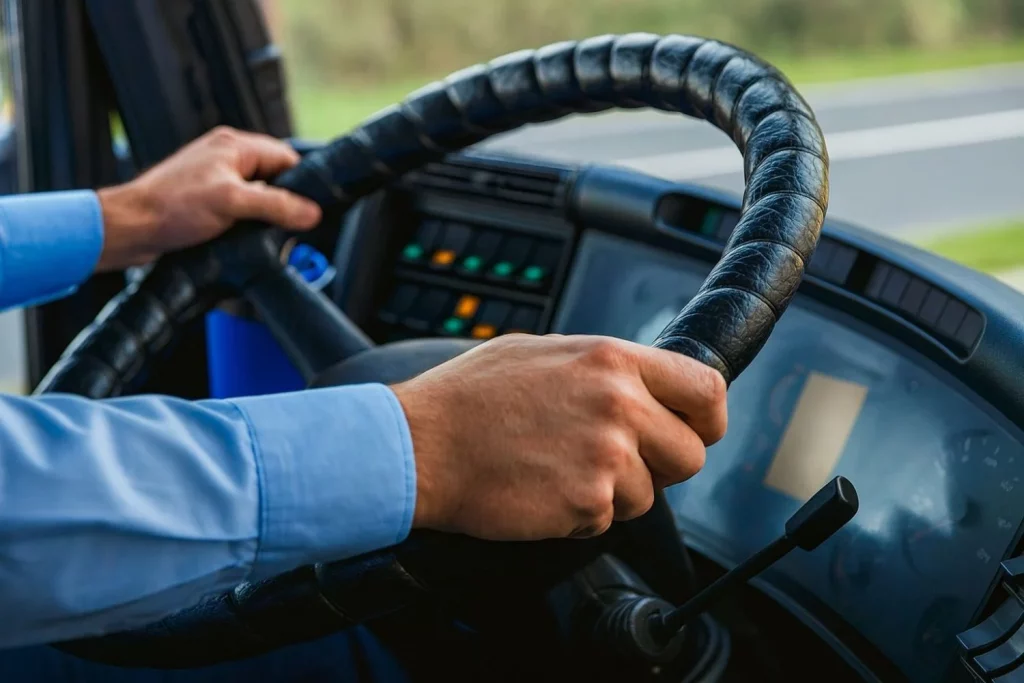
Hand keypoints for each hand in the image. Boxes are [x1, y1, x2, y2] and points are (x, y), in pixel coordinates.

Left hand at [95, 126, 322, 270]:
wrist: (131, 228)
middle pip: (276, 178)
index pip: (286, 158)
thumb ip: (276, 205)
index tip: (309, 207)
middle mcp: (227, 157)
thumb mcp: (232, 203)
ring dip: (264, 216)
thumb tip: (310, 212)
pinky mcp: (209, 199)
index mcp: (234, 146)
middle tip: (284, 224)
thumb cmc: (169, 206)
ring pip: (260, 196)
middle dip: (283, 202)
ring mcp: (217, 179)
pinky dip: (248, 223)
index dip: (302, 183)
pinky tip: (243, 237)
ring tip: (257, 231)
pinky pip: (243, 208)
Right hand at [392, 334, 727, 540]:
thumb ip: (602, 367)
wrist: (420, 445)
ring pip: (646, 496)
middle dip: (659, 466)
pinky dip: (579, 515)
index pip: (705, 389)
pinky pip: (606, 520)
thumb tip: (638, 382)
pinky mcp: (587, 503)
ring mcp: (606, 457)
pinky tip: (541, 490)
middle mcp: (619, 405)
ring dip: (611, 493)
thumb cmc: (468, 397)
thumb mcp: (542, 352)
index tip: (696, 430)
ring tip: (556, 469)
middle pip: (689, 455)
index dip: (707, 418)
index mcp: (612, 360)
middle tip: (614, 462)